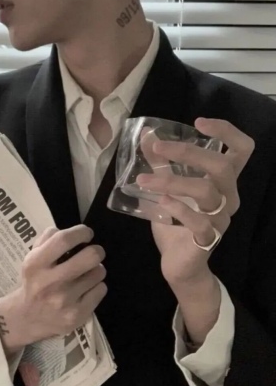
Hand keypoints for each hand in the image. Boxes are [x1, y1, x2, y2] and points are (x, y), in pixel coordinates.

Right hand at [0, 224, 106, 352]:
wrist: (26, 318)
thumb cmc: (34, 280)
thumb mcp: (32, 257)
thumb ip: (49, 238)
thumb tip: (73, 232)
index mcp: (36, 264)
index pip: (64, 240)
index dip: (81, 232)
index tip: (86, 234)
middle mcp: (50, 282)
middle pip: (90, 256)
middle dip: (97, 250)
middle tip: (93, 253)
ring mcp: (65, 301)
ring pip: (98, 273)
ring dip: (96, 269)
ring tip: (87, 273)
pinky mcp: (77, 315)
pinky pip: (101, 289)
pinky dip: (97, 286)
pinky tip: (86, 289)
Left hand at [137, 118, 254, 284]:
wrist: (178, 263)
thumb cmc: (175, 221)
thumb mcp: (166, 188)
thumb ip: (159, 164)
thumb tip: (146, 135)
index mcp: (222, 182)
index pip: (241, 151)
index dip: (227, 132)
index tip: (199, 122)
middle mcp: (228, 198)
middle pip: (223, 167)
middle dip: (189, 152)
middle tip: (159, 147)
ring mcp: (221, 220)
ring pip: (207, 192)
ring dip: (171, 182)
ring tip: (143, 180)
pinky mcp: (208, 239)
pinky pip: (199, 222)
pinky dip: (178, 209)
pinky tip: (161, 203)